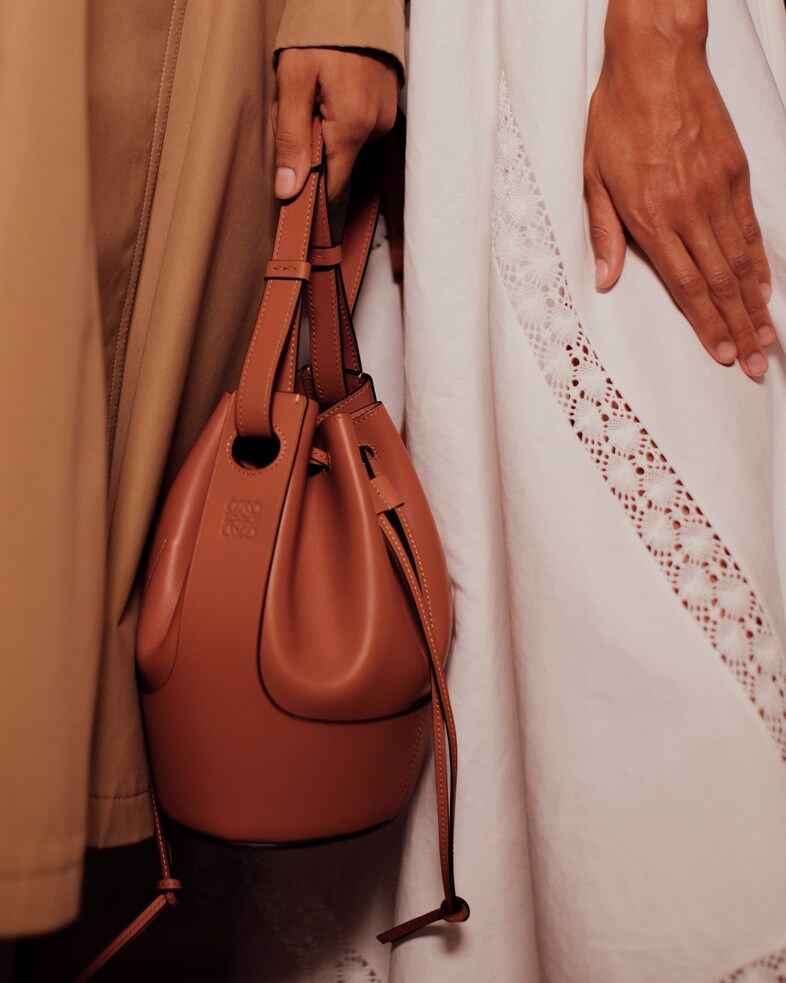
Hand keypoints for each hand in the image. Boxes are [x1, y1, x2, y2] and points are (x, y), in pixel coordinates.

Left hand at [273, 48, 398, 201]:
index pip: (332, 187)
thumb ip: (290, 140)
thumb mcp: (293, 81)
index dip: (308, 190)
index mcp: (353, 127)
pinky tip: (330, 87)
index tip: (288, 183)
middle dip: (309, 146)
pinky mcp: (387, 104)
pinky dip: (337, 114)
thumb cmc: (322, 32)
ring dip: (322, 127)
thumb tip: (287, 191)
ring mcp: (385, 116)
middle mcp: (376, 128)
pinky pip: (357, 124)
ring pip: (344, 142)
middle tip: (296, 107)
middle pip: (335, 162)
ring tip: (314, 90)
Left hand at [584, 13, 773, 378]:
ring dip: (754, 305)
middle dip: (737, 328)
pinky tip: (765, 290)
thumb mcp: (592, 178)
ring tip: (766, 338)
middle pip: (720, 282)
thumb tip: (606, 281)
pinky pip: (750, 228)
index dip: (706, 324)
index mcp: (650, 217)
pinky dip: (760, 263)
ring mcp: (717, 191)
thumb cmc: (616, 118)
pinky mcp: (735, 172)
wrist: (654, 61)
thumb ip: (604, 233)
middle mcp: (689, 209)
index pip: (685, 285)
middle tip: (753, 363)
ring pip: (741, 261)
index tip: (721, 354)